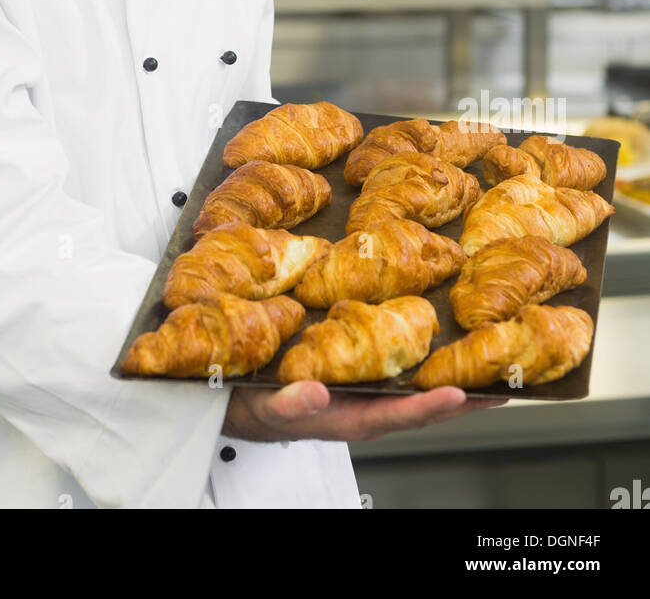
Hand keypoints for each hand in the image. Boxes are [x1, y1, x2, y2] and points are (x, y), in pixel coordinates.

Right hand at [222, 380, 505, 443]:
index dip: (433, 406)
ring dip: (460, 378)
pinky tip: (453, 343)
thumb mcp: (272, 406)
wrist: (256, 404)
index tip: (463, 394)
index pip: (402, 415)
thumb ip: (293, 403)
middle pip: (429, 406)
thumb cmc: (265, 408)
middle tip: (506, 379)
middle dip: (468, 395)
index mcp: (355, 419)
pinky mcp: (372, 376)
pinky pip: (411, 371)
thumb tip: (318, 392)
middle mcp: (374, 407)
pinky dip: (436, 360)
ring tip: (495, 361)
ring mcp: (377, 394)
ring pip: (425, 389)